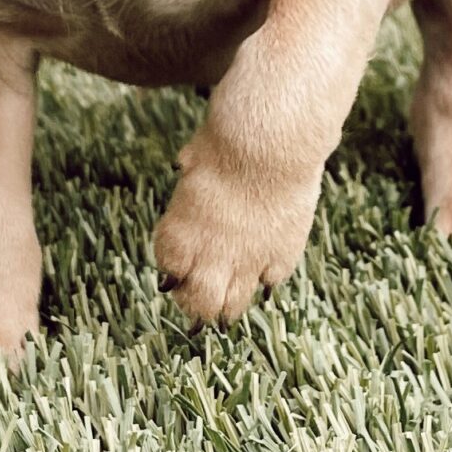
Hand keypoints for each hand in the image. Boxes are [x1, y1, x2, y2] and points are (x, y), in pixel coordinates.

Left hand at [154, 144, 320, 324]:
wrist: (268, 148)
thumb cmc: (225, 145)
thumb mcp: (194, 160)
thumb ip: (191, 176)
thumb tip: (187, 166)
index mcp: (179, 236)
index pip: (169, 271)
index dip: (174, 270)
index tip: (179, 264)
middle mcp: (210, 258)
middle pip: (199, 305)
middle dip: (197, 305)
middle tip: (201, 293)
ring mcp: (247, 261)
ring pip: (234, 306)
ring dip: (229, 303)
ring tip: (230, 293)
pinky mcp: (282, 256)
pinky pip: (271, 281)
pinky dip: (266, 277)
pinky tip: (265, 265)